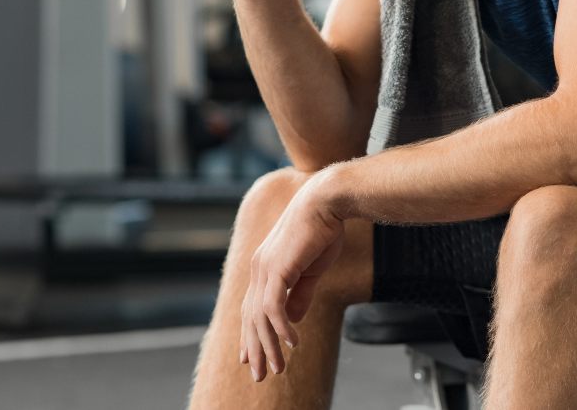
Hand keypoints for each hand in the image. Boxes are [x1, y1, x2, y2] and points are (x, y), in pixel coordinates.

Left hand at [239, 180, 345, 381]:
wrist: (327, 202)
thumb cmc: (323, 230)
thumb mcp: (312, 270)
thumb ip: (300, 294)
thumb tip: (292, 321)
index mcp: (265, 266)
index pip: (251, 308)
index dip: (250, 334)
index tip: (249, 358)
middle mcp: (258, 268)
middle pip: (251, 317)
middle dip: (256, 348)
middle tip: (261, 375)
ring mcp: (264, 268)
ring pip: (260, 317)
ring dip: (269, 345)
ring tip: (279, 368)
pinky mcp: (277, 268)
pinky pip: (273, 307)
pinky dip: (282, 328)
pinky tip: (292, 343)